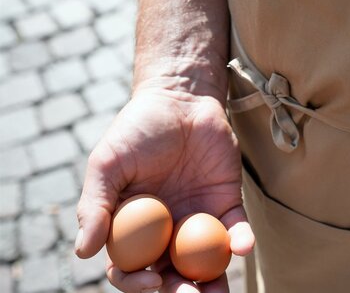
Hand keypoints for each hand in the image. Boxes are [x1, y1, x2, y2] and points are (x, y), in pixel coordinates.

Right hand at [75, 85, 253, 292]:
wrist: (181, 99)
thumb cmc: (138, 129)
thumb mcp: (107, 164)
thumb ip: (95, 205)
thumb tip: (83, 252)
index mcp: (133, 228)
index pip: (131, 268)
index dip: (137, 283)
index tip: (151, 281)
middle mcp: (165, 231)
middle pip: (172, 274)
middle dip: (181, 292)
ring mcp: (198, 220)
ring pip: (206, 263)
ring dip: (214, 282)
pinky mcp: (227, 204)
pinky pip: (235, 230)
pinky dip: (240, 241)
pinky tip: (241, 246)